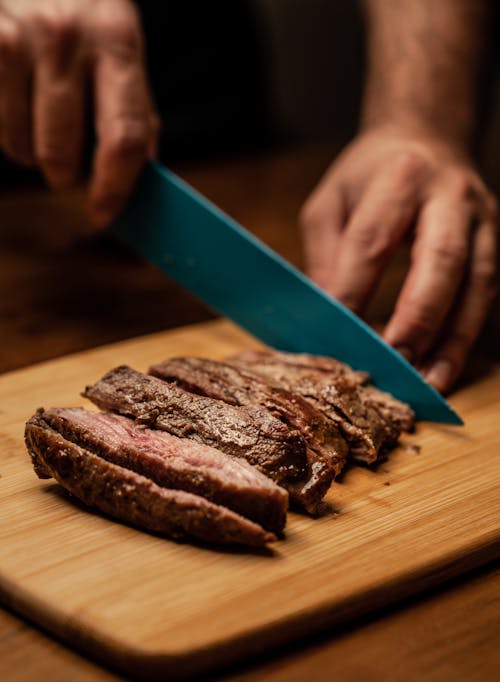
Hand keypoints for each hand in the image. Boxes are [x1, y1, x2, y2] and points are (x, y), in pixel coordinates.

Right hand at [0, 0, 158, 225]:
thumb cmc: (86, 22)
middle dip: (67, 178)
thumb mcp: (122, 52)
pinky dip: (10, 133)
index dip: (115, 187)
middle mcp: (67, 37)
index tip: (104, 213)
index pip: (124, 136)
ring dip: (36, 156)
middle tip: (70, 170)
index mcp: (117, 42)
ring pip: (23, 148)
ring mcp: (16, 38)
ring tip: (43, 124)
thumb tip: (138, 189)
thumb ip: (134, 116)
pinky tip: (19, 105)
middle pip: (64, 153)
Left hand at [301, 128, 498, 392]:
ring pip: (476, 285)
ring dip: (453, 340)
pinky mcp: (495, 244)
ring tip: (428, 382)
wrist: (428, 137)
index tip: (336, 331)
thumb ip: (327, 254)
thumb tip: (329, 315)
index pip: (374, 240)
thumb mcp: (332, 201)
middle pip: (441, 260)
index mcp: (400, 178)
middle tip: (394, 361)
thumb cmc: (371, 175)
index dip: (355, 288)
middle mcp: (450, 196)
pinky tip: (444, 369)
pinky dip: (465, 337)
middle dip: (417, 317)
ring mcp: (482, 220)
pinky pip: (486, 296)